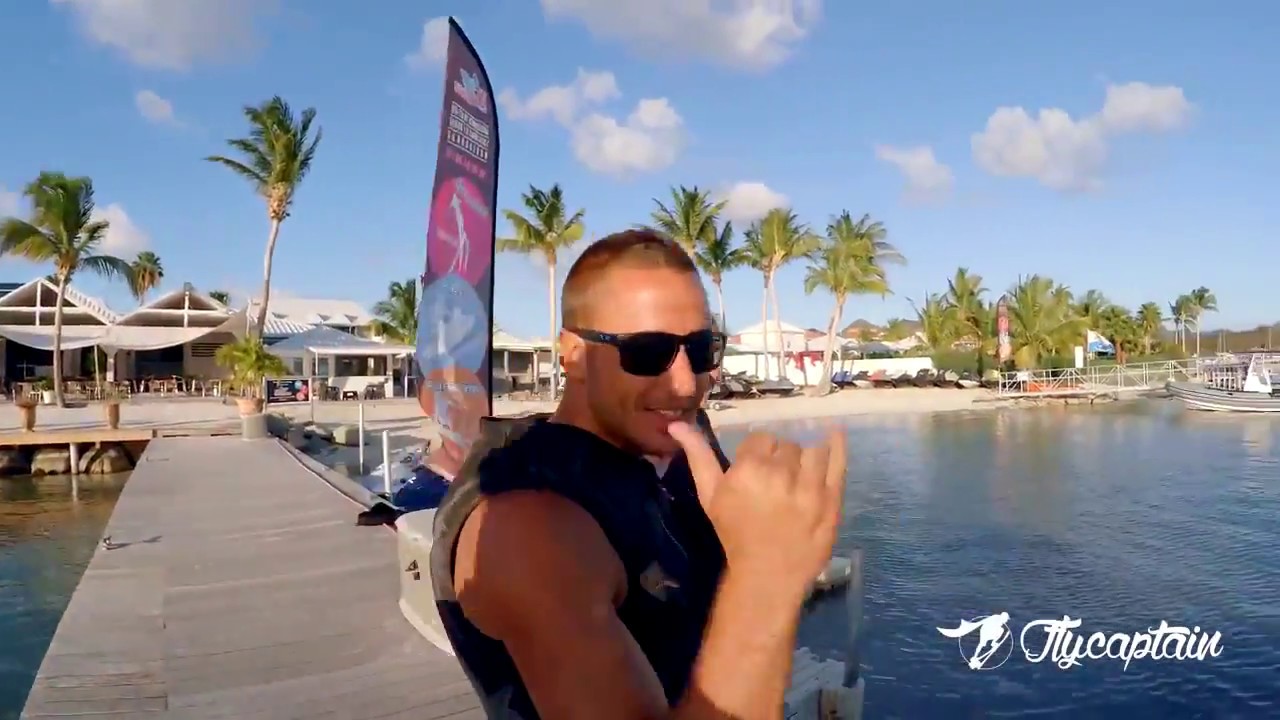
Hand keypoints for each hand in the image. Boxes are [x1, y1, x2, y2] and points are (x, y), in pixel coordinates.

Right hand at [667, 423, 846, 591]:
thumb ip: (697, 457)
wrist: (767, 575)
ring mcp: (810, 486)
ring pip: (812, 451)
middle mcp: (780, 473)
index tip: (757, 472)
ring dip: (805, 460)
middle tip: (777, 482)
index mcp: (749, 469)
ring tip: (800, 479)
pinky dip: (838, 446)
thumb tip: (676, 424)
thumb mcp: (710, 495)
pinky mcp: (832, 500)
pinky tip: (835, 433)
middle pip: (787, 445)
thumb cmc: (735, 534)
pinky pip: (839, 463)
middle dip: (782, 459)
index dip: (759, 454)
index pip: (761, 439)